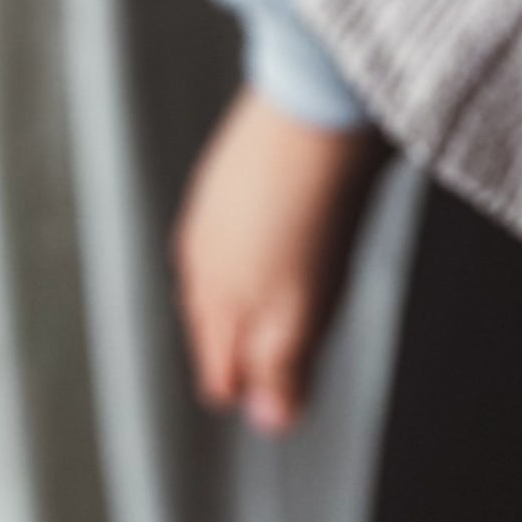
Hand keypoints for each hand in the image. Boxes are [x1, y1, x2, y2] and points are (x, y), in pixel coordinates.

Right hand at [172, 92, 388, 435]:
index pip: (220, 372)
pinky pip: (244, 224)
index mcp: (212, 300)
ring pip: (231, 274)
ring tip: (299, 285)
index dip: (256, 387)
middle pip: (221, 326)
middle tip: (301, 337)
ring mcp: (216, 205)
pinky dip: (267, 239)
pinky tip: (296, 227)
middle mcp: (202, 255)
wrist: (319, 100)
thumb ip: (281, 366)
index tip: (290, 389)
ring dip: (260, 289)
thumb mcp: (302, 306)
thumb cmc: (312, 205)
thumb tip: (271, 422)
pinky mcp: (239, 164)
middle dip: (256, 343)